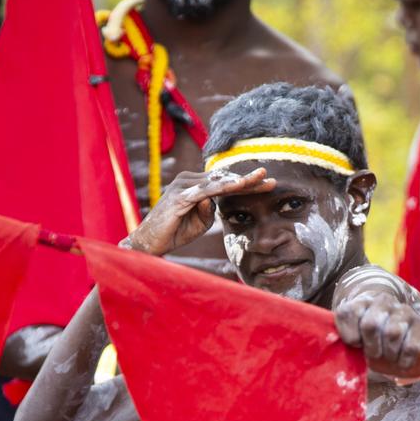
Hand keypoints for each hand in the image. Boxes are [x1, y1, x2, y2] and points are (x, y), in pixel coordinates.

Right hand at [123, 168, 274, 256]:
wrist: (149, 243)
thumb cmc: (174, 232)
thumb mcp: (199, 223)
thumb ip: (209, 211)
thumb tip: (214, 200)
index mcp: (195, 186)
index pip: (224, 181)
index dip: (246, 183)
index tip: (267, 183)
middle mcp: (188, 181)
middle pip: (224, 178)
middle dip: (248, 179)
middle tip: (270, 179)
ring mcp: (183, 186)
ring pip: (217, 181)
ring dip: (239, 181)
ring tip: (259, 179)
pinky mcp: (179, 196)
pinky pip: (205, 190)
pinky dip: (223, 187)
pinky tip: (238, 185)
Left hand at [335, 289, 419, 380]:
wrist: (399, 339)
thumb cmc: (370, 340)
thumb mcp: (354, 338)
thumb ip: (347, 337)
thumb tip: (354, 343)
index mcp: (362, 302)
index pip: (350, 312)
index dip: (350, 335)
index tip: (356, 344)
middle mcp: (383, 301)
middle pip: (371, 324)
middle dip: (371, 347)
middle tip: (375, 355)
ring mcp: (404, 310)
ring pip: (392, 334)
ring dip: (389, 354)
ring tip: (389, 357)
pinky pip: (411, 347)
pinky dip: (404, 360)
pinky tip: (402, 361)